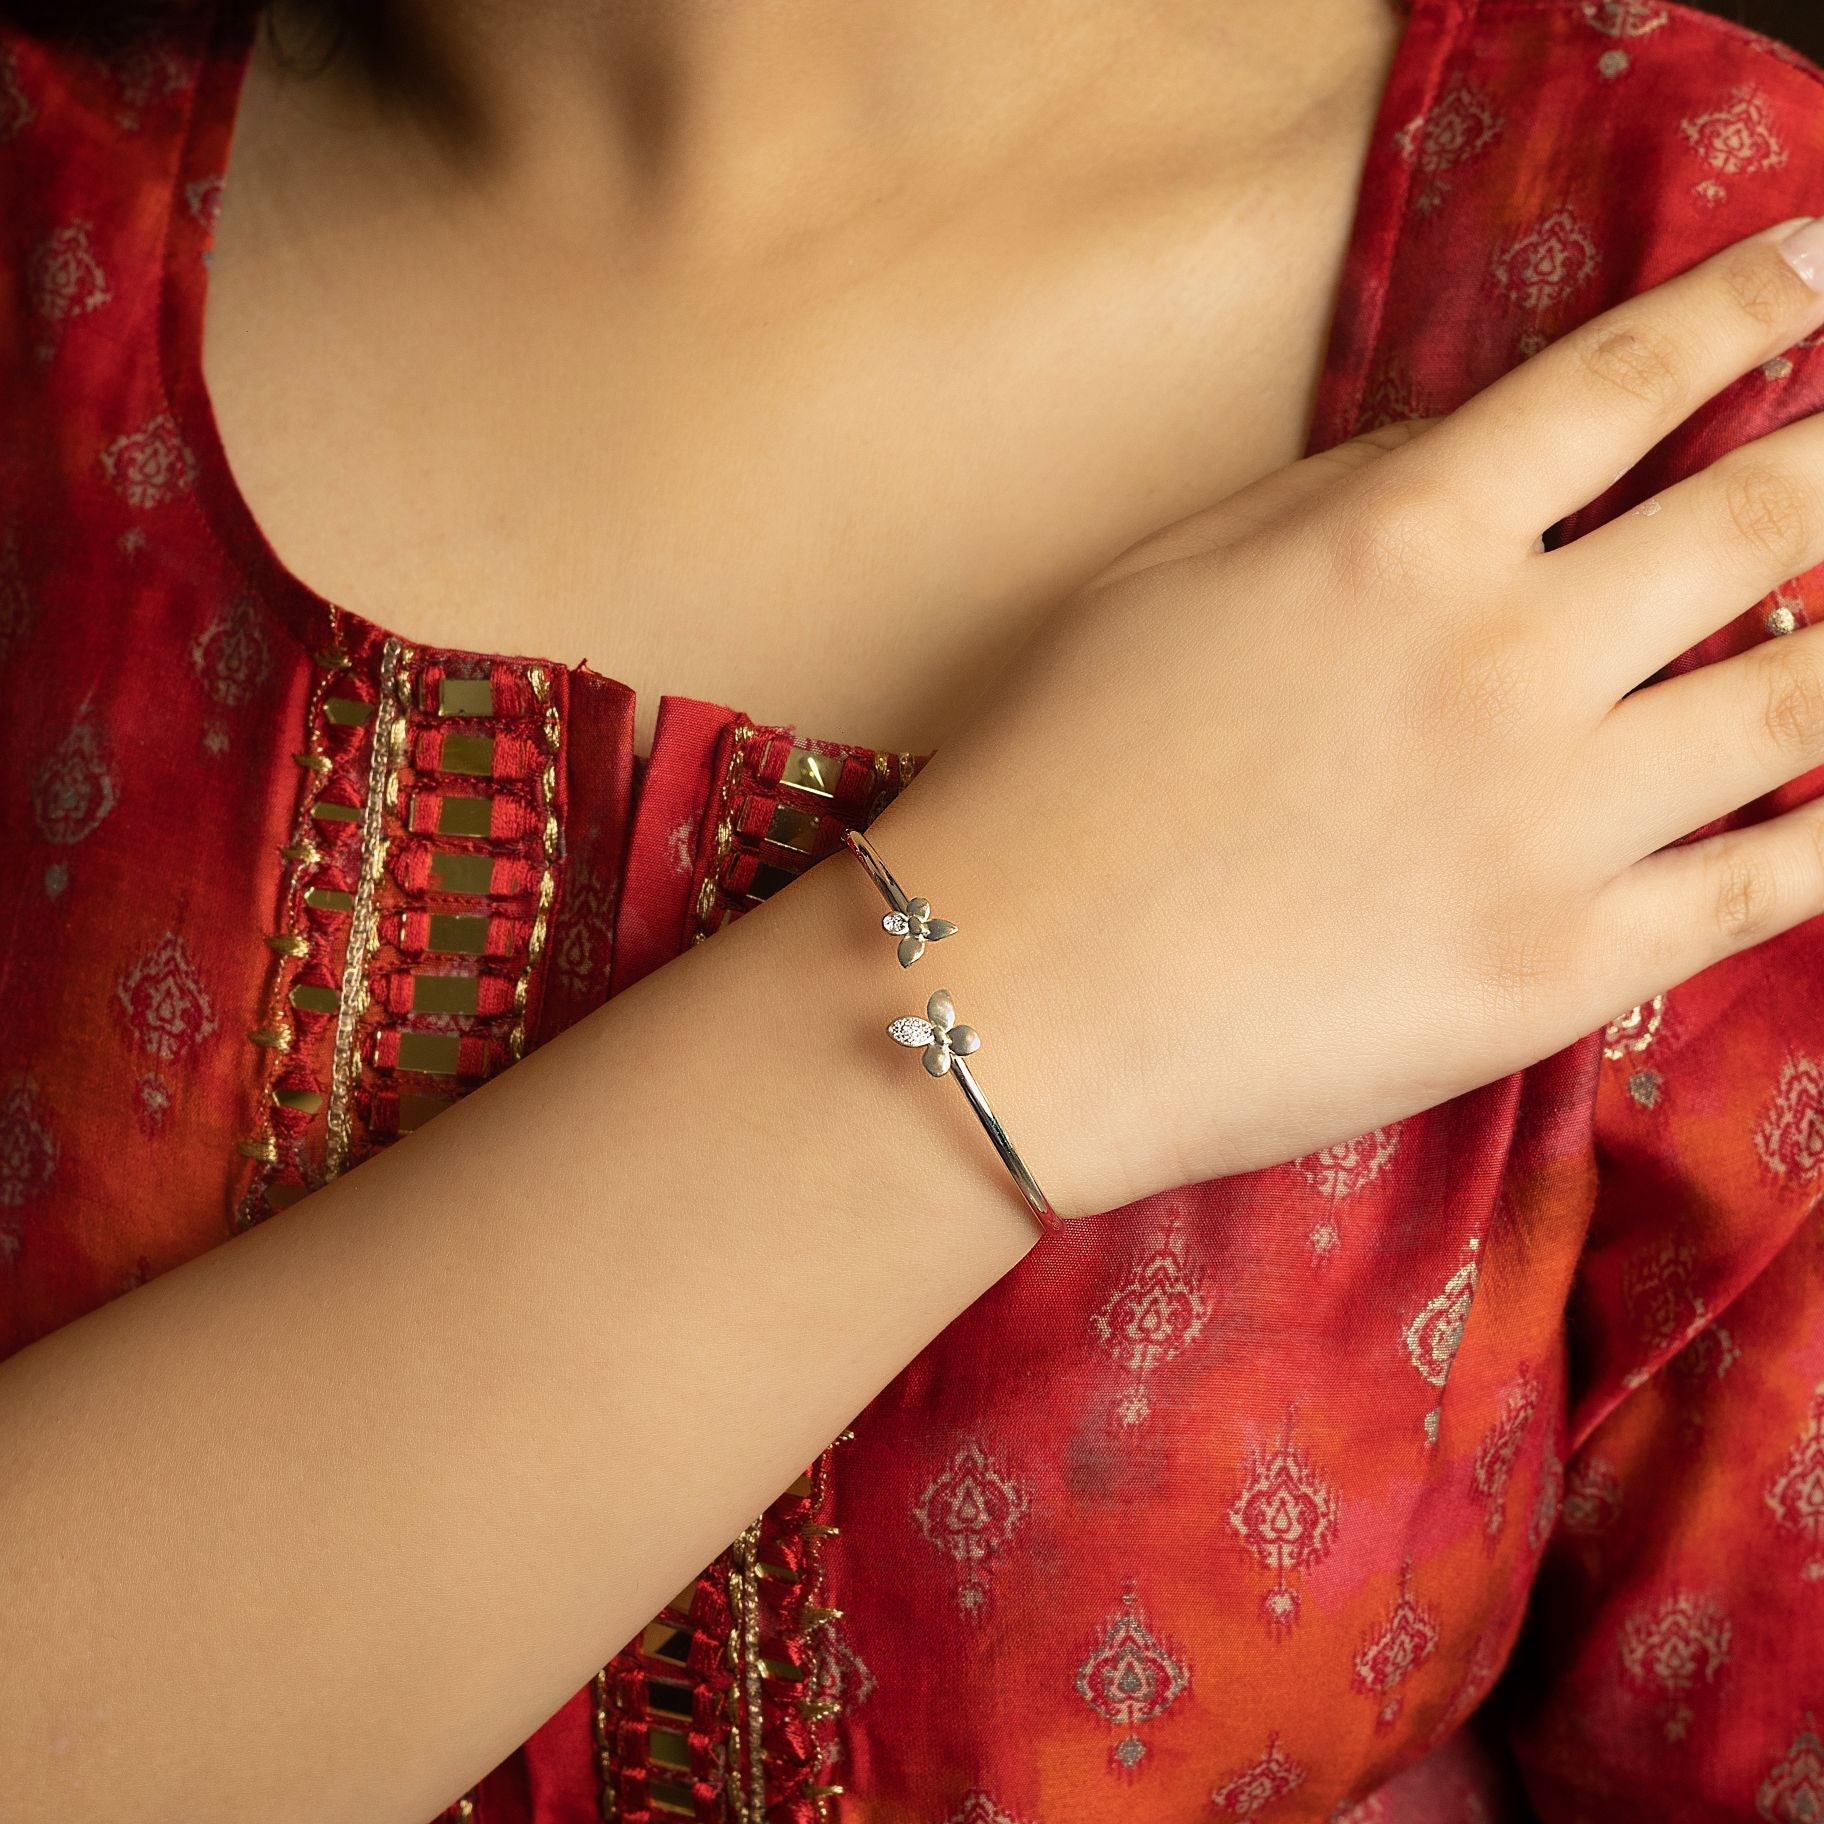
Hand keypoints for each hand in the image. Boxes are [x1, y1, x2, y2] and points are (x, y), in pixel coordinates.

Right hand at [869, 215, 1823, 1220]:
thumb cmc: (1055, 775)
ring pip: (1803, 705)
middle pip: (1761, 520)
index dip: (1745, 311)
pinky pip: (1770, 889)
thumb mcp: (1167, 579)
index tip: (1814, 276)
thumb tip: (1463, 454)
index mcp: (1400, 541)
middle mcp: (1507, 660)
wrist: (1009, 998)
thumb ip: (1334, 496)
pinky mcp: (1561, 971)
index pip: (1624, 383)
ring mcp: (1550, 824)